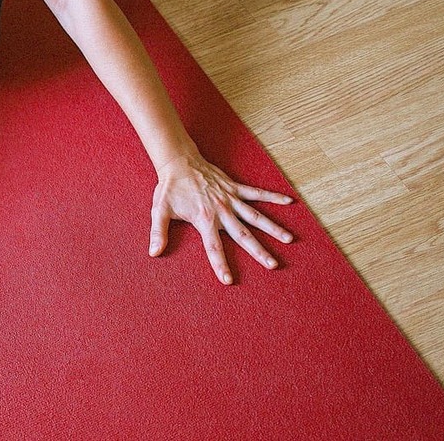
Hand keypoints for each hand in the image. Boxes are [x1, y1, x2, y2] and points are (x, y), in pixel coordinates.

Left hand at [148, 154, 293, 283]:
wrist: (178, 162)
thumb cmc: (170, 188)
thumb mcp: (159, 211)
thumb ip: (158, 232)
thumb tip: (154, 253)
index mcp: (204, 219)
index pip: (213, 248)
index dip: (220, 265)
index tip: (228, 280)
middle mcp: (221, 211)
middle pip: (242, 234)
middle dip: (258, 251)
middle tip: (273, 265)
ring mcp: (230, 198)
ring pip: (255, 216)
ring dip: (273, 228)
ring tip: (289, 239)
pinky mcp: (234, 187)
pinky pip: (257, 192)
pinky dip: (273, 196)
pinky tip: (289, 202)